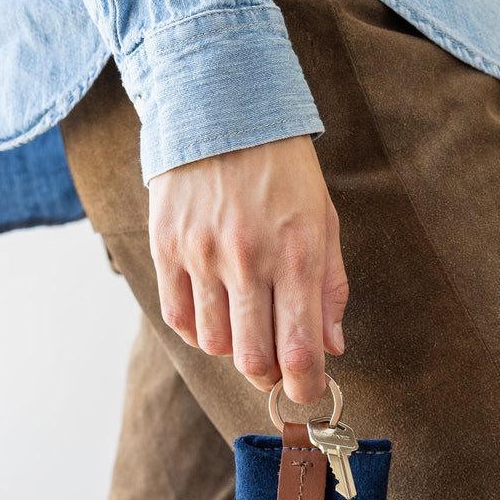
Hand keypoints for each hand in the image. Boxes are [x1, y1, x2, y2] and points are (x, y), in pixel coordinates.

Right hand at [147, 134, 347, 405]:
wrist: (221, 108)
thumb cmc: (282, 169)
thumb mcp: (324, 220)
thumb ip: (330, 288)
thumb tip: (332, 348)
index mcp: (297, 254)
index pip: (299, 349)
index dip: (305, 386)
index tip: (306, 392)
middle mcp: (248, 259)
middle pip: (253, 359)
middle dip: (269, 374)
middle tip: (275, 363)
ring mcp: (202, 254)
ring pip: (213, 344)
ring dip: (233, 349)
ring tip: (244, 324)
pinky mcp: (167, 247)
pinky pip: (179, 318)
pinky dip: (198, 330)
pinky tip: (214, 312)